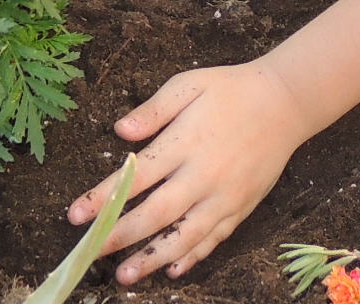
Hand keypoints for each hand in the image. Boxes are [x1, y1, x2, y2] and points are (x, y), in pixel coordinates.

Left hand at [69, 62, 307, 284]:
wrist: (285, 103)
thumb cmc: (230, 90)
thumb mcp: (188, 84)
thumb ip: (153, 109)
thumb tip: (119, 131)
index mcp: (186, 141)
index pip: (137, 175)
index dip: (104, 196)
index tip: (75, 214)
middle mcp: (204, 174)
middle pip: (157, 213)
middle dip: (122, 235)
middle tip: (92, 252)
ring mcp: (225, 196)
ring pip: (185, 236)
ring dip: (153, 258)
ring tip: (126, 275)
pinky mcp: (241, 207)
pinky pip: (214, 238)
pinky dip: (193, 256)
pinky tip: (172, 270)